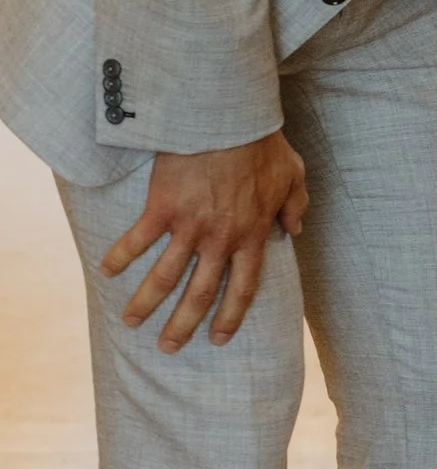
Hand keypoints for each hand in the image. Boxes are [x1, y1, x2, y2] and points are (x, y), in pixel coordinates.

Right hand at [101, 131, 308, 352]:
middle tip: (168, 348)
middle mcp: (221, 239)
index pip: (243, 286)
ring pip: (164, 278)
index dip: (231, 315)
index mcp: (253, 234)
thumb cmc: (262, 144)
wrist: (229, 120)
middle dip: (182, 325)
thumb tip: (295, 229)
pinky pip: (136, 241)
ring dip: (145, 303)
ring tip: (131, 322)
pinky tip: (108, 272)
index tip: (219, 338)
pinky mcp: (162, 209)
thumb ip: (295, 205)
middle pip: (199, 293)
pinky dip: (120, 258)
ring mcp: (189, 226)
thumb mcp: (292, 175)